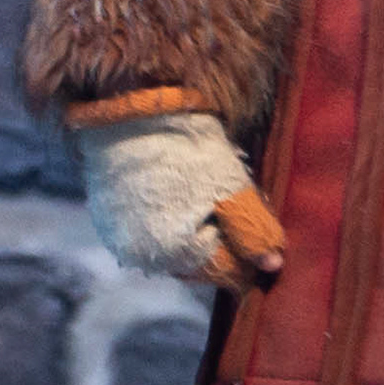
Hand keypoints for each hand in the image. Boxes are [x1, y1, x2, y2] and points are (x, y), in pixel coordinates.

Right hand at [77, 107, 286, 288]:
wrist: (132, 113)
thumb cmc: (188, 151)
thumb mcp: (231, 188)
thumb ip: (253, 230)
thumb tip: (274, 265)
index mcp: (172, 255)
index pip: (226, 272)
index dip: (252, 257)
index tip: (270, 242)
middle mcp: (141, 257)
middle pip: (200, 262)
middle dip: (225, 244)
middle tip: (242, 212)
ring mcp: (121, 239)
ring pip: (177, 249)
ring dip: (199, 233)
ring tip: (213, 201)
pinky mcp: (109, 219)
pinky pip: (152, 234)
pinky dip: (174, 223)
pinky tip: (186, 198)